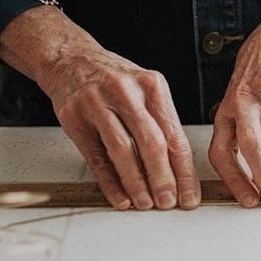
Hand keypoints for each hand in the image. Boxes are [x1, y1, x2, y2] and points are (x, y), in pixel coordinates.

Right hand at [0, 6, 200, 210]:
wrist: (71, 58)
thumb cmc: (113, 78)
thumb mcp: (144, 88)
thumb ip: (161, 122)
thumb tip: (179, 169)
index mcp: (151, 85)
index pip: (174, 134)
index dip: (184, 169)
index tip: (189, 194)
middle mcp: (126, 92)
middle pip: (151, 142)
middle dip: (162, 178)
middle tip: (168, 202)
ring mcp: (97, 103)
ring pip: (122, 151)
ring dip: (136, 183)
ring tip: (145, 203)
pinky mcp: (74, 117)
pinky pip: (95, 156)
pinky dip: (109, 181)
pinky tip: (120, 196)